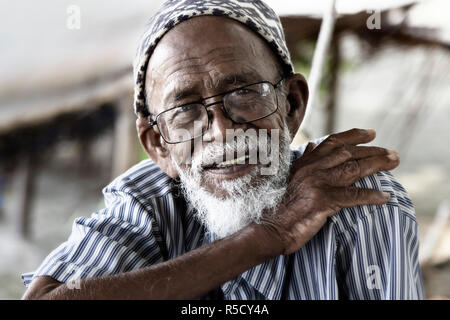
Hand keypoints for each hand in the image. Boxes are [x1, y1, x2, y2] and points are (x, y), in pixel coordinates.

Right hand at [260, 128, 399, 254]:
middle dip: (373, 151)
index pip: (332, 142)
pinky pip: (353, 196)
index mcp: (305, 163)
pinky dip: (371, 196)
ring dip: (377, 165)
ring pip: (353, 169)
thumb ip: (304, 160)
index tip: (370, 133)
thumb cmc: (280, 206)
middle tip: (392, 153)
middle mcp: (312, 169)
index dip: (353, 135)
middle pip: (348, 153)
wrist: (271, 228)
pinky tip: (385, 197)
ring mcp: (317, 184)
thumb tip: (313, 144)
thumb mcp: (290, 177)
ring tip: (394, 163)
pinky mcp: (322, 201)